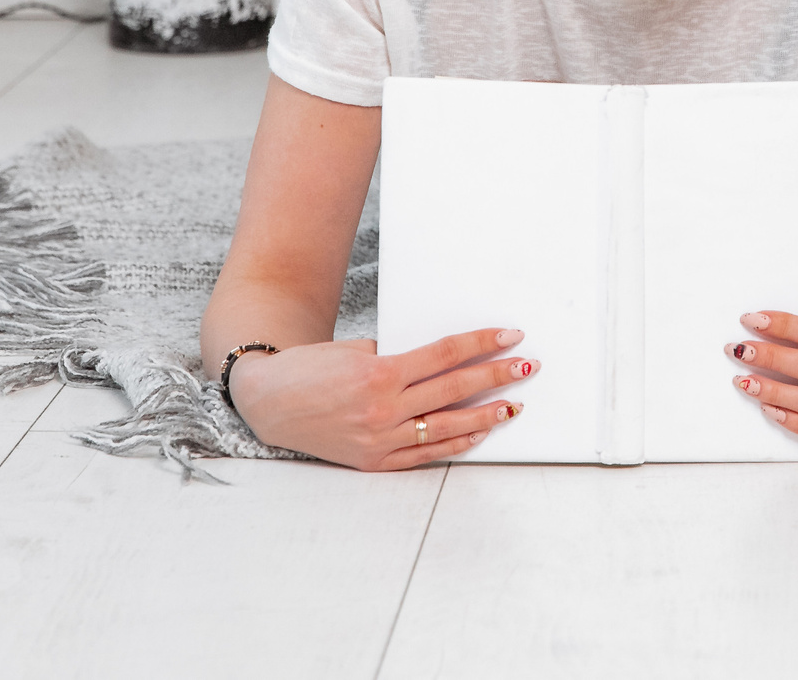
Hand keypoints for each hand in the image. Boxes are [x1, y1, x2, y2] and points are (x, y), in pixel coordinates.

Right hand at [226, 328, 535, 469]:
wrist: (270, 403)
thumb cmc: (312, 369)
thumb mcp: (354, 351)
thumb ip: (397, 358)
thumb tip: (444, 362)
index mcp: (378, 373)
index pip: (445, 355)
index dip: (482, 344)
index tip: (510, 335)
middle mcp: (383, 409)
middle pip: (454, 390)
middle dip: (496, 377)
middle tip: (527, 366)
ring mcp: (380, 439)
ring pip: (447, 427)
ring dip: (486, 415)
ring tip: (514, 405)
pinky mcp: (374, 462)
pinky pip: (425, 454)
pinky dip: (456, 443)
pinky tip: (479, 432)